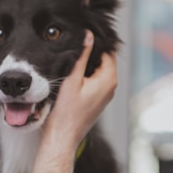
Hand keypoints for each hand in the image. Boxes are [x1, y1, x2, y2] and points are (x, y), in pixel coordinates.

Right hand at [42, 30, 117, 151]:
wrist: (61, 138)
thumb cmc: (65, 113)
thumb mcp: (71, 80)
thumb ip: (81, 56)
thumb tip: (88, 36)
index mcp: (108, 80)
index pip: (108, 52)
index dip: (96, 43)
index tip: (82, 35)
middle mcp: (110, 87)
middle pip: (104, 61)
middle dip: (91, 53)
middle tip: (73, 43)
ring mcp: (104, 95)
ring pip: (98, 71)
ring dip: (87, 64)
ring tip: (71, 56)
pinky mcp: (96, 101)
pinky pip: (94, 82)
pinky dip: (85, 76)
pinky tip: (71, 74)